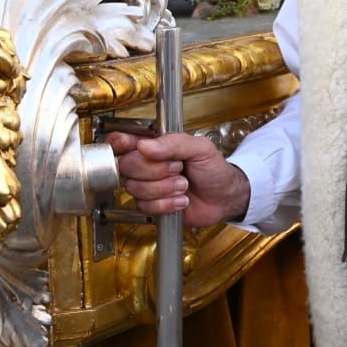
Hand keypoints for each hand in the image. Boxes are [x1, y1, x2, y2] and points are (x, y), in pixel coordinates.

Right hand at [109, 130, 251, 229]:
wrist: (225, 197)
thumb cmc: (214, 169)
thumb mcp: (201, 148)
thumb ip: (174, 143)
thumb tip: (144, 145)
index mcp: (156, 145)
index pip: (123, 140)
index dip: (121, 144)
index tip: (136, 147)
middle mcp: (147, 164)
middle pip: (127, 165)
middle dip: (155, 170)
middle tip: (178, 169)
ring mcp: (148, 185)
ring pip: (135, 188)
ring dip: (164, 189)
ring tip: (183, 185)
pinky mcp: (152, 205)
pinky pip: (145, 205)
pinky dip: (167, 204)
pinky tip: (181, 199)